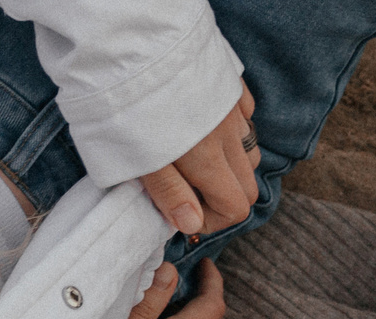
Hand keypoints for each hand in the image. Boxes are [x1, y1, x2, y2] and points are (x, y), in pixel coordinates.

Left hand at [138, 88, 258, 237]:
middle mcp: (228, 136)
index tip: (183, 213)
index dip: (212, 220)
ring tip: (196, 159)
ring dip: (230, 166)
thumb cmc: (126, 102)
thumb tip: (192, 225)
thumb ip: (168, 193)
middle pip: (248, 185)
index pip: (236, 208)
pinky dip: (232, 132)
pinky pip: (244, 117)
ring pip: (249, 152)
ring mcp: (232, 108)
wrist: (131, 37)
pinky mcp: (228, 83)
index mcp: (207, 160)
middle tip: (187, 190)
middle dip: (224, 197)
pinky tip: (205, 125)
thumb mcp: (137, 157)